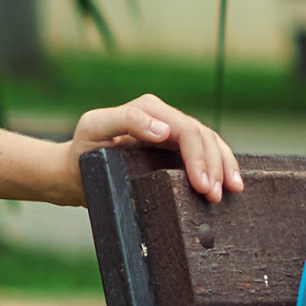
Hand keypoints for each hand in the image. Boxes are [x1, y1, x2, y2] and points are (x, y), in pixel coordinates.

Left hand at [68, 95, 243, 206]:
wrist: (73, 173)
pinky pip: (205, 154)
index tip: (202, 185)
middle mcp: (164, 118)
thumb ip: (126, 120)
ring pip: (210, 144)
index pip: (186, 130)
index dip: (199, 157)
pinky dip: (221, 166)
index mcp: (149, 109)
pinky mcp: (174, 151)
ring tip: (230, 191)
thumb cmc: (81, 152)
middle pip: (203, 137)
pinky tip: (232, 183)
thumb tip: (164, 130)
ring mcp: (171, 134)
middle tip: (216, 195)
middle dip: (215, 166)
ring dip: (224, 167)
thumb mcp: (94, 130)